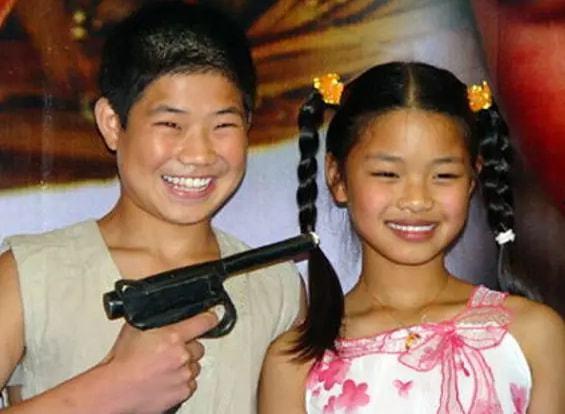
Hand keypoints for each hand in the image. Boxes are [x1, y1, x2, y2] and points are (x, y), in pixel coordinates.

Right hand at [103, 312, 217, 413]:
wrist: (114, 391)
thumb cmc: (120, 364)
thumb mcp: (135, 329)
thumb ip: (154, 320)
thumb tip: (162, 313)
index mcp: (172, 336)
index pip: (204, 322)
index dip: (210, 317)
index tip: (213, 315)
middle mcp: (182, 356)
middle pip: (198, 347)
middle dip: (187, 347)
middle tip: (170, 351)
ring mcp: (183, 375)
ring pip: (194, 366)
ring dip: (184, 366)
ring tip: (163, 368)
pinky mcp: (182, 393)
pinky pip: (189, 384)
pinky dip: (180, 382)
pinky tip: (165, 380)